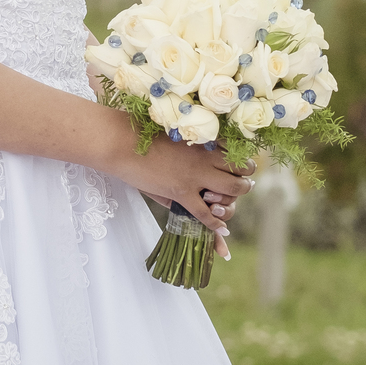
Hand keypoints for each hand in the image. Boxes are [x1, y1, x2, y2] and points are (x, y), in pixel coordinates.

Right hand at [105, 124, 254, 259]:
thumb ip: (189, 151)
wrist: (121, 142)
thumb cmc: (141, 135)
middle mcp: (205, 157)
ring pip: (231, 191)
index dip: (243, 163)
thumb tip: (200, 160)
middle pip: (241, 171)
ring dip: (234, 199)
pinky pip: (205, 213)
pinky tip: (221, 229)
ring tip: (227, 204)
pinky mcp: (181, 191)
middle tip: (239, 186)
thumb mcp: (172, 138)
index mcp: (204, 140)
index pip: (236, 152)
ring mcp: (195, 175)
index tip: (240, 169)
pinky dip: (216, 223)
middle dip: (244, 181)